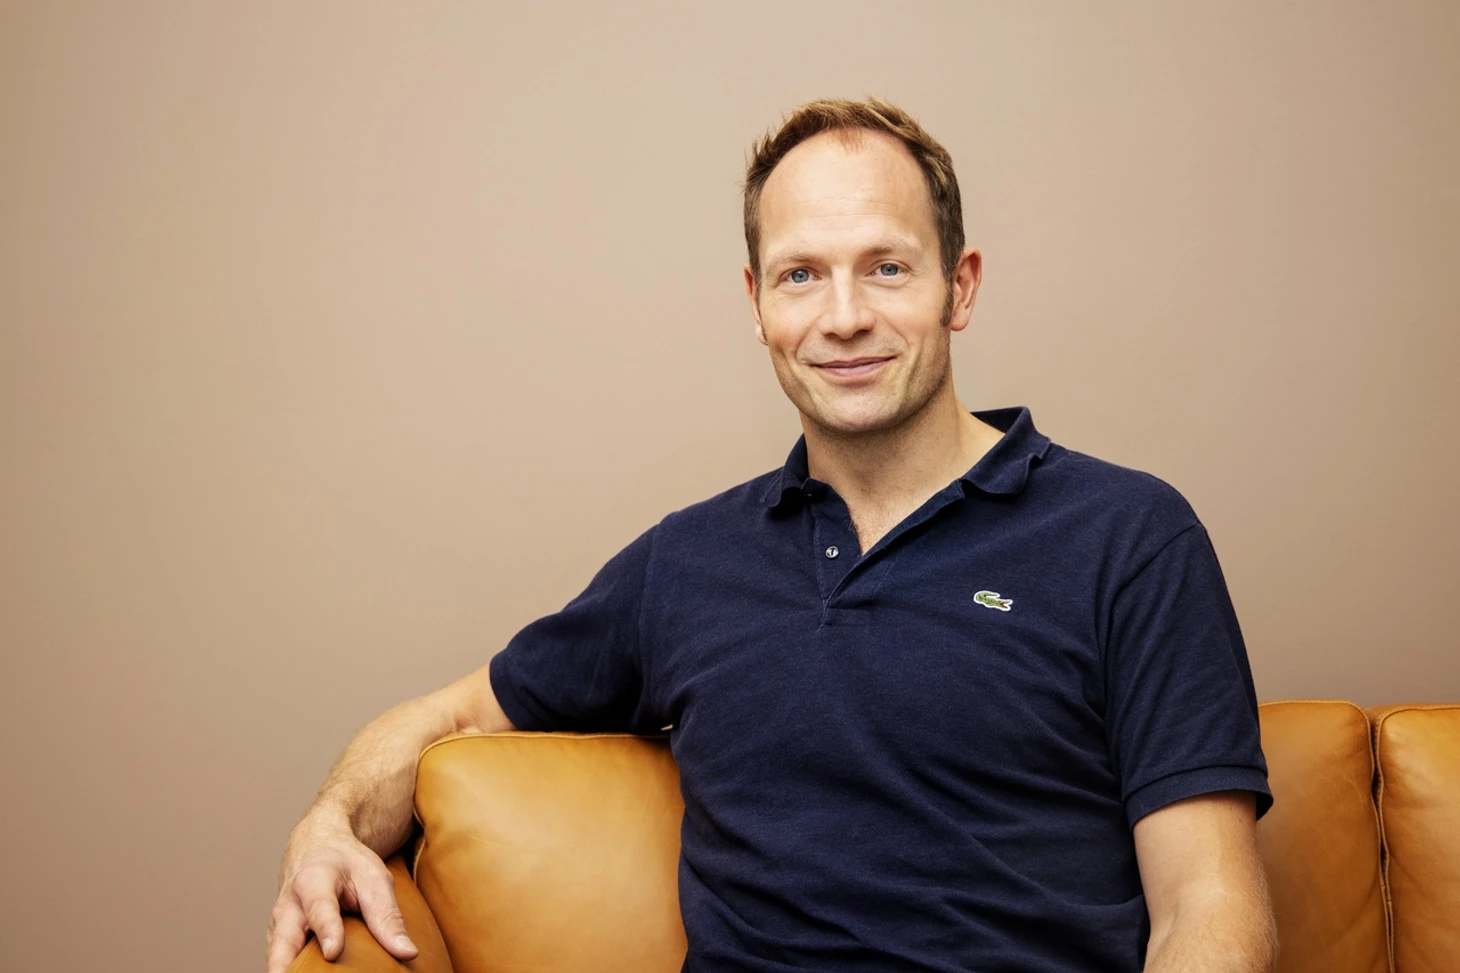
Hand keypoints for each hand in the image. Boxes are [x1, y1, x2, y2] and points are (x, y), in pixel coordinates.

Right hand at [266, 815, 417, 971]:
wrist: (317, 848)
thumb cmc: (348, 864)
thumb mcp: (375, 879)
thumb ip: (388, 916)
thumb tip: (408, 953)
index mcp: (313, 881)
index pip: (320, 910)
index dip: (327, 932)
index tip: (333, 953)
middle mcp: (288, 907)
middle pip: (282, 943)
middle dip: (282, 967)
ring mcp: (278, 927)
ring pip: (277, 957)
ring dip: (287, 972)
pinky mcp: (278, 941)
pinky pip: (281, 961)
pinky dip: (291, 972)